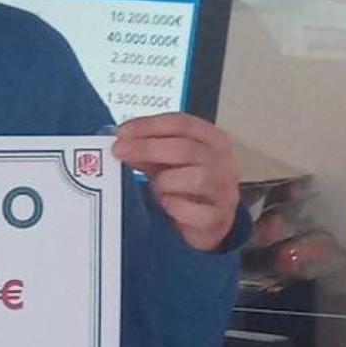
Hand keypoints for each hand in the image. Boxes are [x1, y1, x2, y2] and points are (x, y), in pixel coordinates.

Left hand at [111, 113, 240, 250]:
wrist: (210, 222)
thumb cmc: (188, 187)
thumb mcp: (167, 162)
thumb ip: (148, 151)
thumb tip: (123, 143)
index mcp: (213, 139)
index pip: (182, 123)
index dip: (149, 125)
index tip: (123, 131)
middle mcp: (224, 162)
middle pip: (186, 148)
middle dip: (148, 148)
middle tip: (120, 151)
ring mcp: (225, 190)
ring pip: (195, 178)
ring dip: (166, 181)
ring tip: (155, 187)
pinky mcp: (219, 217)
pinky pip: (196, 211)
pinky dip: (176, 207)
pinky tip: (167, 205)